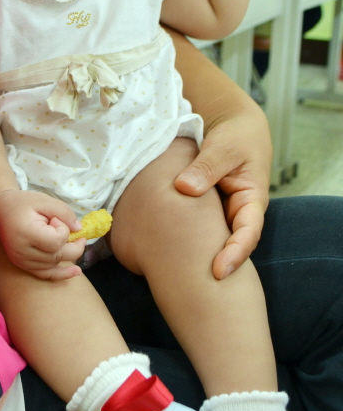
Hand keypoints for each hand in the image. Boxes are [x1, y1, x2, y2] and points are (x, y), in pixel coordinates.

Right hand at [0, 189, 85, 279]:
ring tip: (74, 242)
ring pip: (54, 264)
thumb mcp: (44, 200)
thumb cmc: (22, 204)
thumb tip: (79, 229)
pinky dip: (62, 274)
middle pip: (58, 255)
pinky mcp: (23, 266)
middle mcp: (22, 252)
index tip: (55, 220)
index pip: (55, 241)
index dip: (63, 230)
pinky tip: (76, 271)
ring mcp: (22, 262)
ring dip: (68, 254)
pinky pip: (45, 274)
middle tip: (79, 235)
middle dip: (74, 245)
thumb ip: (64, 212)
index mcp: (26, 233)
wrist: (0, 212)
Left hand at [174, 107, 271, 279]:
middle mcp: (236, 213)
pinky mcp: (203, 208)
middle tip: (190, 286)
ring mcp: (220, 212)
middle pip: (227, 245)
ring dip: (195, 255)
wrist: (232, 125)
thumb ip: (207, 167)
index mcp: (251, 201)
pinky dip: (180, 234)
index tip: (218, 272)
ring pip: (209, 238)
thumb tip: (185, 188)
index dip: (234, 254)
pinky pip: (194, 225)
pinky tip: (158, 245)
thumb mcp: (224, 147)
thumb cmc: (236, 135)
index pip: (247, 234)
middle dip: (213, 267)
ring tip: (171, 275)